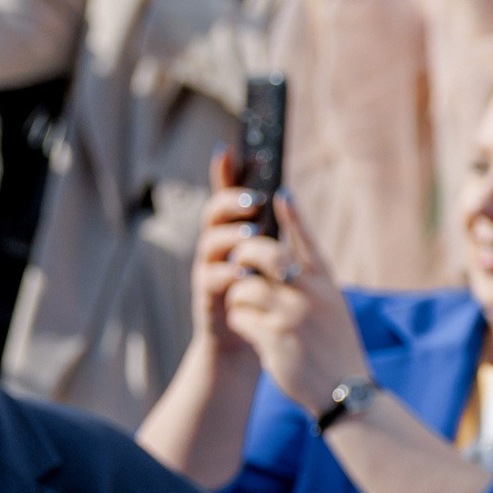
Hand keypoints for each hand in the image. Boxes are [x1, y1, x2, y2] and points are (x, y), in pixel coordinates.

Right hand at [188, 153, 269, 354]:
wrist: (244, 342)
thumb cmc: (258, 294)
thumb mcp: (265, 257)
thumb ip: (269, 228)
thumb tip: (285, 192)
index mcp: (230, 234)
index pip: (224, 196)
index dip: (221, 173)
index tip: (227, 150)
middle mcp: (214, 248)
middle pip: (212, 215)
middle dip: (229, 203)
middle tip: (252, 200)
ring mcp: (208, 272)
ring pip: (209, 245)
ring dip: (230, 237)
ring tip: (252, 234)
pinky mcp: (208, 299)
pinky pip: (211, 282)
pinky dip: (226, 275)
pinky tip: (242, 272)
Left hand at [219, 190, 370, 416]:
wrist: (345, 391)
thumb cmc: (335, 347)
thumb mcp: (333, 307)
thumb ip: (310, 280)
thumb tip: (280, 252)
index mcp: (326, 283)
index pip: (307, 240)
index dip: (293, 215)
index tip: (281, 194)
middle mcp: (310, 293)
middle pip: (263, 253)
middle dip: (243, 255)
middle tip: (239, 265)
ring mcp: (292, 314)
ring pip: (243, 285)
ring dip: (238, 297)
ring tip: (249, 311)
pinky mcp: (273, 338)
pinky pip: (238, 316)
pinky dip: (239, 322)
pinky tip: (253, 332)